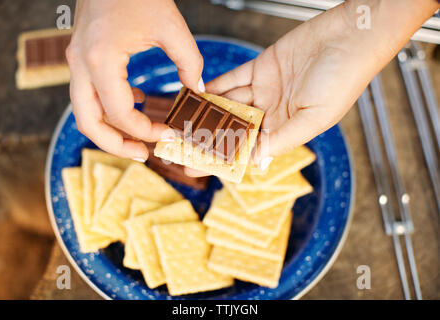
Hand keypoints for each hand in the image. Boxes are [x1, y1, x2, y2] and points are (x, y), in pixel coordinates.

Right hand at [67, 0, 203, 160]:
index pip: (120, 114)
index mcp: (101, 60)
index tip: (170, 133)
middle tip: (142, 155)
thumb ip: (189, 62)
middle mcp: (81, 64)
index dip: (146, 131)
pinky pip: (89, 93)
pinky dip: (109, 107)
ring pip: (84, 111)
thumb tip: (198, 90)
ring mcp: (77, 60)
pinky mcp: (82, 56)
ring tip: (138, 139)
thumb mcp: (171, 27)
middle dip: (115, 145)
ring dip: (109, 130)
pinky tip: (136, 100)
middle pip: (88, 123)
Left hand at [204, 0, 437, 168]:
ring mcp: (266, 90)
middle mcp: (274, 112)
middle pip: (236, 128)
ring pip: (231, 104)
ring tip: (185, 120)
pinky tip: (198, 94)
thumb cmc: (343, 79)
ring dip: (209, 112)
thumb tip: (257, 162)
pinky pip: (233, 79)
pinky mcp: (261, 67)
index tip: (200, 165)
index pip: (250, 148)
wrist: (350, 36)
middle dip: (210, 136)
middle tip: (183, 144)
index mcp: (288, 129)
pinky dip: (216, 86)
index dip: (225, 157)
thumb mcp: (314, 117)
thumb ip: (283, 139)